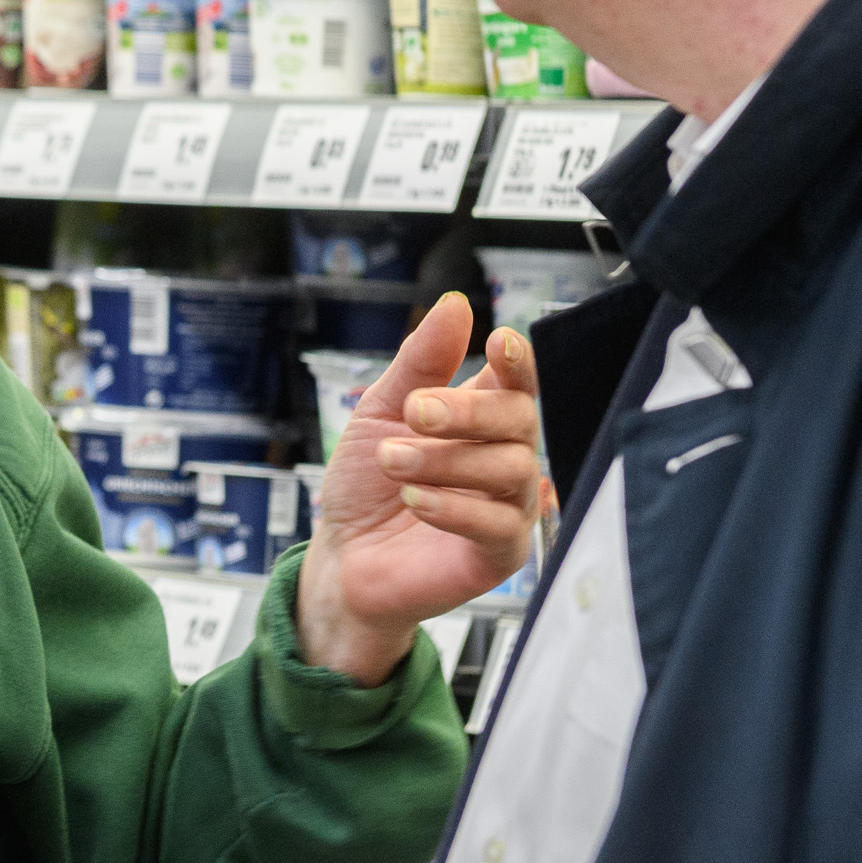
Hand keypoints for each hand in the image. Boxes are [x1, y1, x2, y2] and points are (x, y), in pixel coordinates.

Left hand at [296, 294, 550, 684]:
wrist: (342, 557)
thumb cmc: (365, 484)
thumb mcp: (381, 412)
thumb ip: (420, 363)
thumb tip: (454, 305)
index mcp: (481, 419)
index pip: (517, 381)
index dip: (516, 360)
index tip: (498, 341)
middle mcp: (505, 458)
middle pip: (519, 419)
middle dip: (468, 411)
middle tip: (415, 412)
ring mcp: (508, 507)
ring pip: (510, 469)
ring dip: (446, 460)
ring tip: (392, 462)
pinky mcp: (500, 555)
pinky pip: (499, 525)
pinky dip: (455, 507)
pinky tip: (414, 500)